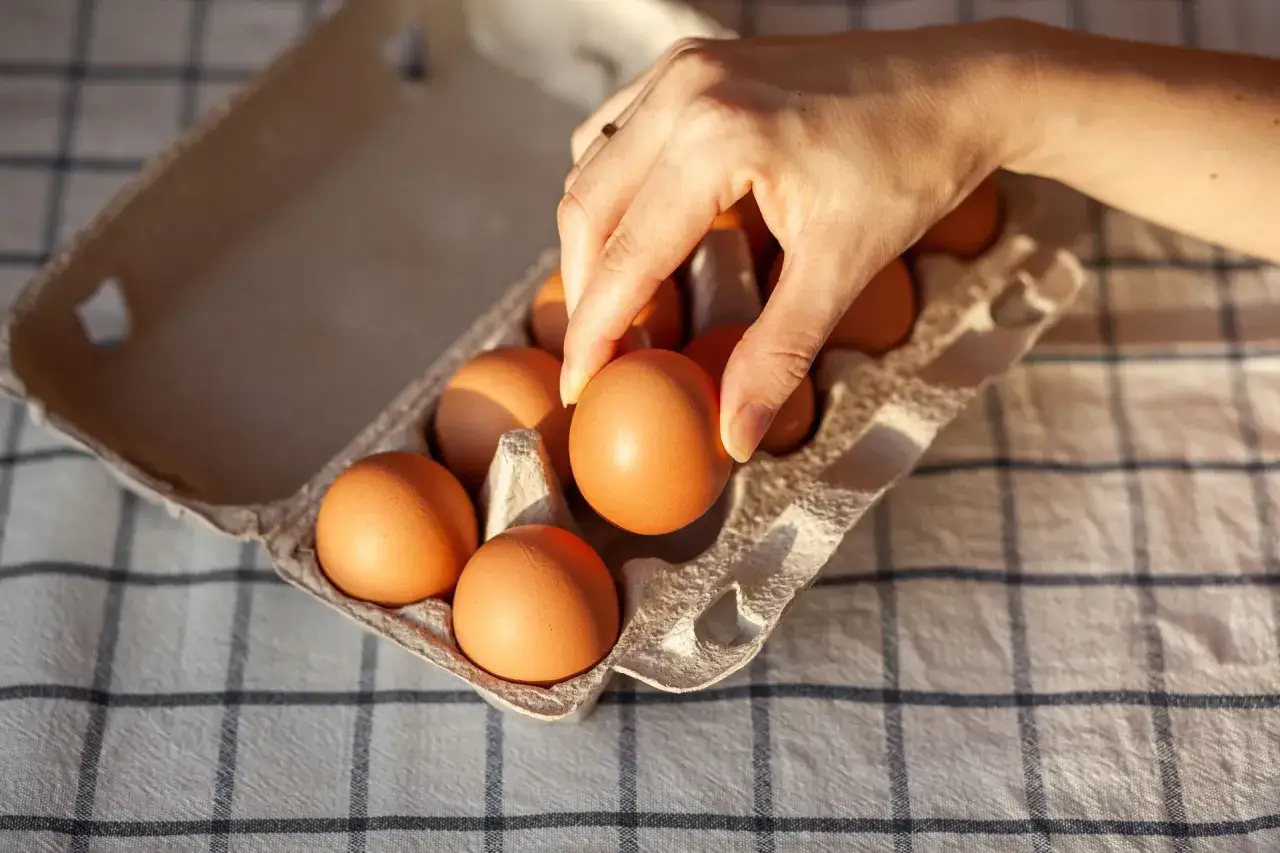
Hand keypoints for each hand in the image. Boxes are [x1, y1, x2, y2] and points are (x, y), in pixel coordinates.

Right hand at [556, 23, 1028, 460]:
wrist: (964, 84)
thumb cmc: (915, 164)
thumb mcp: (845, 266)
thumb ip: (777, 354)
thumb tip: (732, 436)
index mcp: (718, 135)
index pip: (626, 254)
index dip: (595, 332)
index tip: (581, 387)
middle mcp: (685, 89)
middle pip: (587, 207)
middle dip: (583, 290)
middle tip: (602, 353)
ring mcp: (684, 65)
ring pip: (590, 165)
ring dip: (594, 237)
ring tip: (622, 300)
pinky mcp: (693, 59)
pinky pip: (615, 129)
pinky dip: (613, 186)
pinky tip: (643, 227)